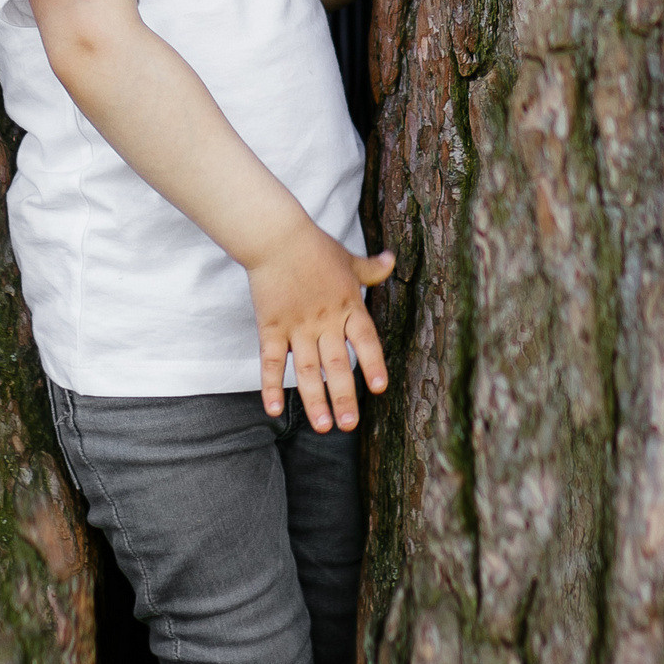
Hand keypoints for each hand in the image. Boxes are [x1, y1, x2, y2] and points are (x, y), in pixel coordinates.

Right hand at [248, 221, 393, 431]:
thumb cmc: (314, 247)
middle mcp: (325, 321)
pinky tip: (273, 410)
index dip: (372, 363)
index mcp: (347, 305)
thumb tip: (392, 260)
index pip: (365, 339)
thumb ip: (371, 269)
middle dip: (343, 396)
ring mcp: (297, 326)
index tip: (379, 387)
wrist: (275, 237)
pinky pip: (271, 361)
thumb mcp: (348, 258)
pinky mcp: (271, 327)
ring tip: (323, 426)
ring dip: (314, 399)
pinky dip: (270, 385)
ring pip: (307, 369)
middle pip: (337, 363)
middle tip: (349, 425)